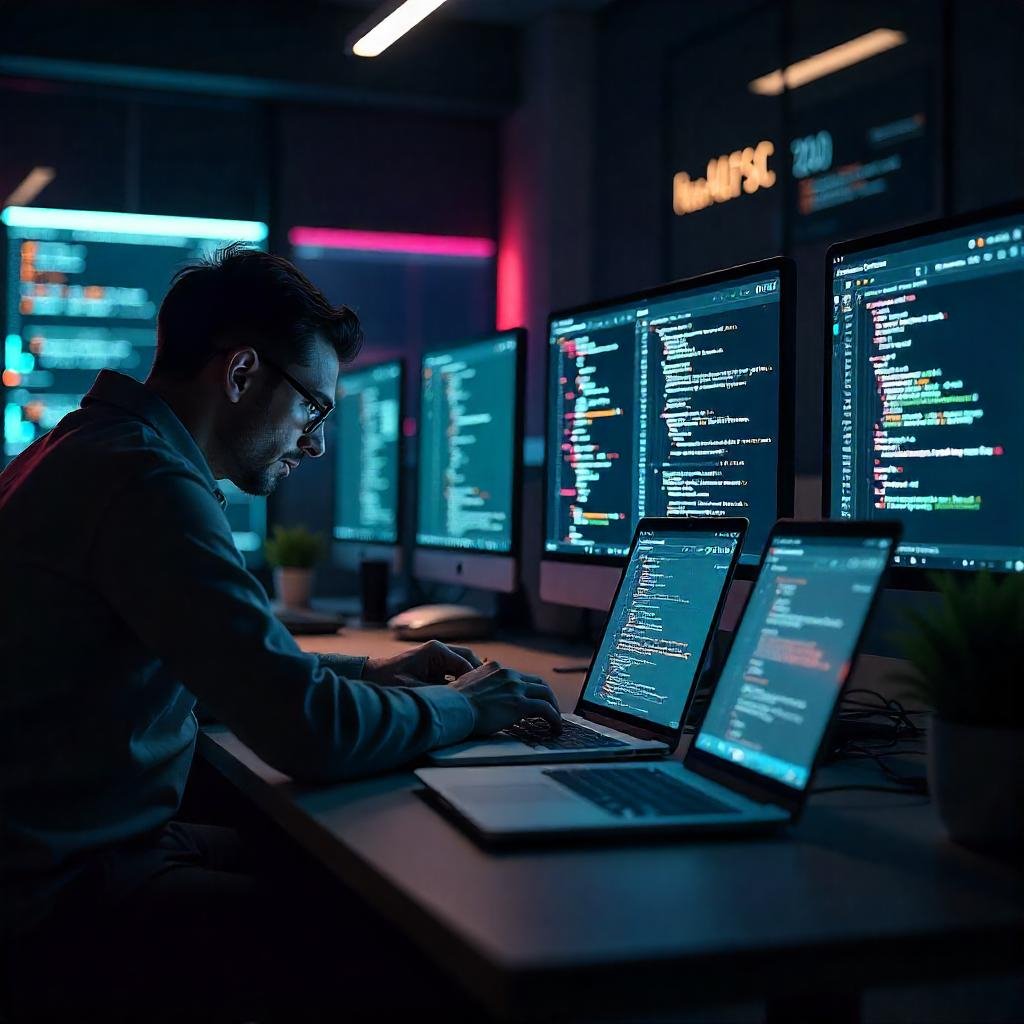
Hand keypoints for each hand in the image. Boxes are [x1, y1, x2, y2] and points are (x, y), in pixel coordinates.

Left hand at [363, 640, 482, 686]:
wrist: (371, 677)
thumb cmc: (388, 681)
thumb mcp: (414, 688)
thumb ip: (437, 693)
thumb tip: (457, 701)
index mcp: (436, 650)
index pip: (465, 663)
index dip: (475, 679)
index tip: (481, 695)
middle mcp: (439, 650)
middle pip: (469, 659)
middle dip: (478, 676)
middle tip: (484, 694)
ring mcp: (438, 657)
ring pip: (464, 664)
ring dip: (470, 679)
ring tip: (478, 696)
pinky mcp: (435, 666)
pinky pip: (455, 671)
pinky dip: (461, 682)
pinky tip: (464, 696)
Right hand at [450, 663, 561, 735]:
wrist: (451, 708)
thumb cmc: (452, 703)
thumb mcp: (467, 686)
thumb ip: (479, 687)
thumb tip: (483, 699)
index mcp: (495, 669)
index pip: (520, 676)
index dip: (530, 689)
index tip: (533, 698)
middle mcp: (508, 674)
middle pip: (538, 682)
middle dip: (547, 696)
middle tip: (551, 709)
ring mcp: (515, 688)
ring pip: (546, 693)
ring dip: (554, 707)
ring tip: (555, 720)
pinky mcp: (520, 704)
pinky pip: (546, 709)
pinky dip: (554, 718)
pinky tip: (555, 728)